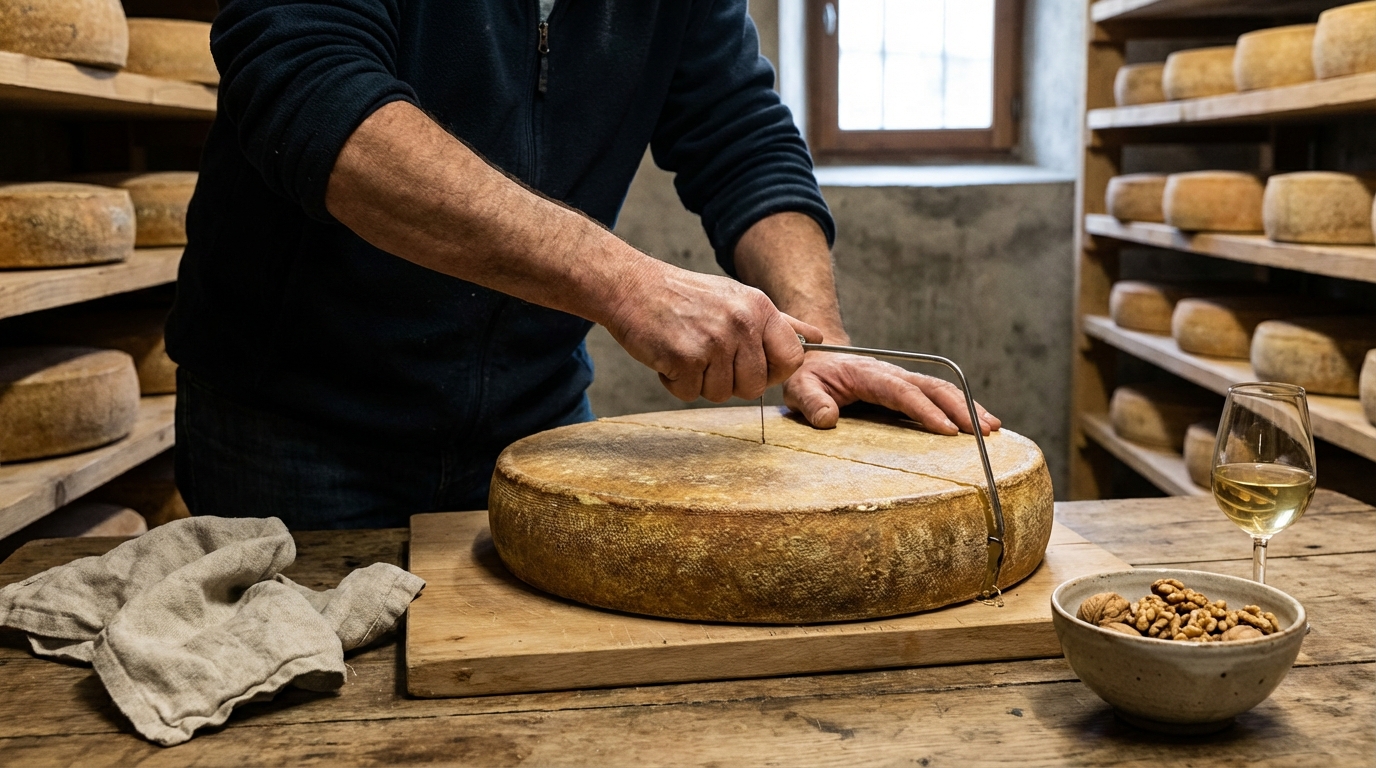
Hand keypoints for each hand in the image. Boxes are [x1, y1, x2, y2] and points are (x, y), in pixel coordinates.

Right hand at [604, 262, 823, 401]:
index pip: (792, 359)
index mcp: (760, 308)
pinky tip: (668, 356)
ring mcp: (714, 341)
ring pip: (720, 394)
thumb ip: (781, 323)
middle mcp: (741, 323)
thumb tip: (819, 338)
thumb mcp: (739, 298)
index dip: (773, 372)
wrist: (632, 286)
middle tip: (708, 357)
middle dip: (729, 381)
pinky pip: (689, 393)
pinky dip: (674, 382)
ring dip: (699, 382)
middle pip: (754, 387)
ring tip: (686, 351)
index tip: (753, 367)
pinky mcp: (685, 357)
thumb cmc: (686, 296)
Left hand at [783, 352, 1001, 435]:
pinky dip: (960, 406)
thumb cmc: (808, 375)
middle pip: (934, 387)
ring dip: (968, 406)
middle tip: (984, 432)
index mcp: (870, 374)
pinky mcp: (906, 387)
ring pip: (942, 388)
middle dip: (961, 408)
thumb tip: (828, 418)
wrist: (816, 357)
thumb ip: (812, 402)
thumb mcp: (800, 388)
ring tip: (993, 429)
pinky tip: (978, 423)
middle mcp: (892, 373)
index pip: (903, 392)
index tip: (947, 431)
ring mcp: (902, 379)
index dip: (926, 411)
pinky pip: (937, 394)